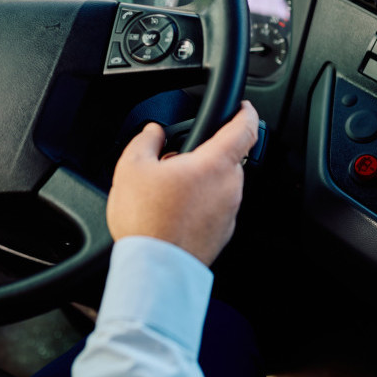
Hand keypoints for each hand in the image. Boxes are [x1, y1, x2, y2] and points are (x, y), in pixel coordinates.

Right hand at [107, 102, 259, 265]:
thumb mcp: (132, 168)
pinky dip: (199, 205)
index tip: (242, 107)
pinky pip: (214, 208)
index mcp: (214, 164)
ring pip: (218, 184)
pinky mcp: (223, 234)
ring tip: (167, 192)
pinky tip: (172, 213)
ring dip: (199, 181)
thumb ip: (145, 140)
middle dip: (202, 155)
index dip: (244, 112)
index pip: (244, 128)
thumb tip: (152, 132)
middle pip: (225, 158)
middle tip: (173, 161)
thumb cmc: (146, 221)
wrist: (155, 269)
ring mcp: (229, 213)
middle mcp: (230, 187)